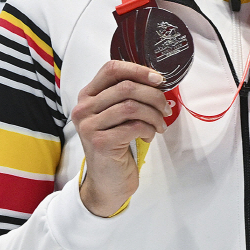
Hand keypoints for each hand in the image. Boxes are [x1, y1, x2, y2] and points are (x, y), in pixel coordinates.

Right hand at [71, 60, 169, 216]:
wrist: (108, 181)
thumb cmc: (117, 144)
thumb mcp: (118, 116)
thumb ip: (128, 96)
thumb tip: (157, 80)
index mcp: (88, 96)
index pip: (111, 69)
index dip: (138, 70)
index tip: (159, 79)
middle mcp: (83, 108)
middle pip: (126, 87)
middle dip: (154, 96)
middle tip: (166, 109)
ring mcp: (89, 125)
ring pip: (132, 106)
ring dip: (154, 115)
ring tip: (160, 125)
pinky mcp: (100, 142)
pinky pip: (135, 126)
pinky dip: (150, 129)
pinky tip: (150, 136)